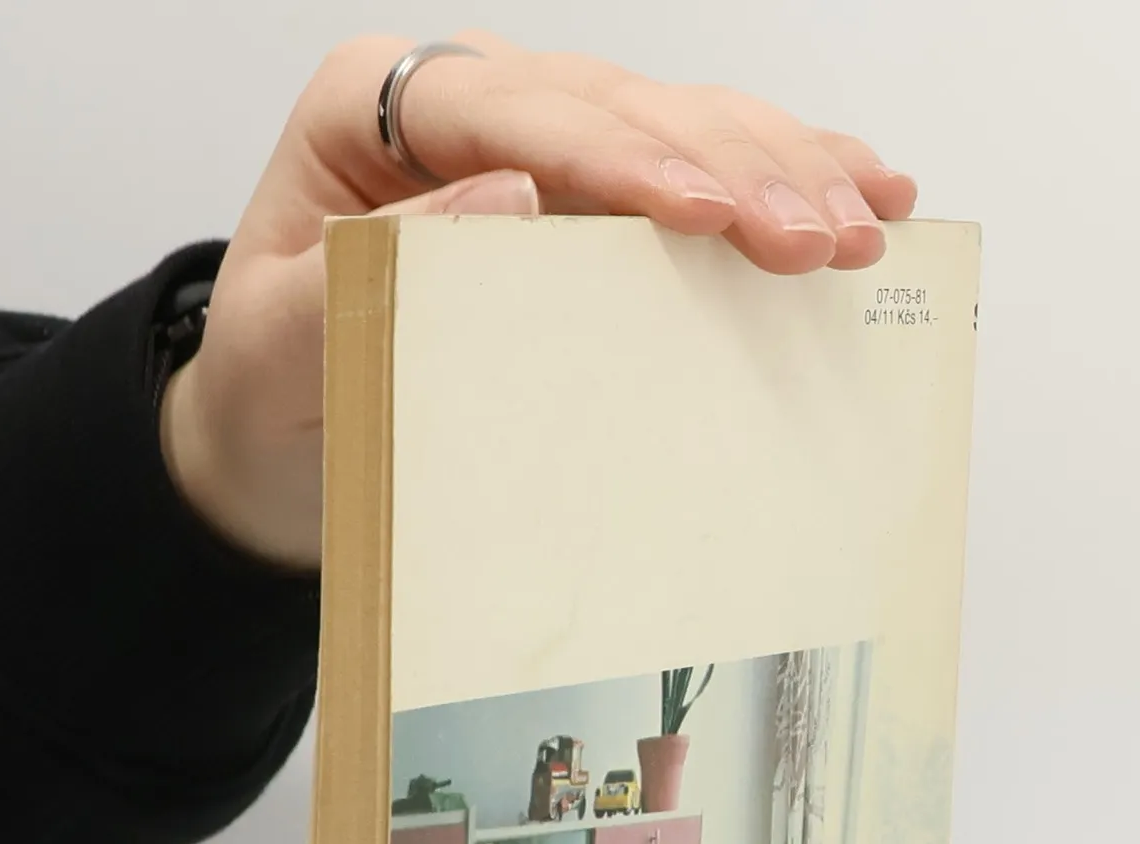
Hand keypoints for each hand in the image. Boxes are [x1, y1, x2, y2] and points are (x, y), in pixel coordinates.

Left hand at [161, 32, 917, 565]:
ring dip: (782, 167)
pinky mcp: (584, 196)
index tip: (712, 211)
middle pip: (621, 106)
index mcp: (373, 111)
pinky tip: (863, 190)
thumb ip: (371, 270)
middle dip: (733, 167)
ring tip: (868, 221)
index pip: (518, 112)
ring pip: (678, 122)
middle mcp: (462, 106)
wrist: (275, 440)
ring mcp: (534, 139)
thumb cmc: (271, 395)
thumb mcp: (284, 345)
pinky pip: (693, 167)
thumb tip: (513, 193)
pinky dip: (779, 176)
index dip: (625, 155)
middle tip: (822, 236)